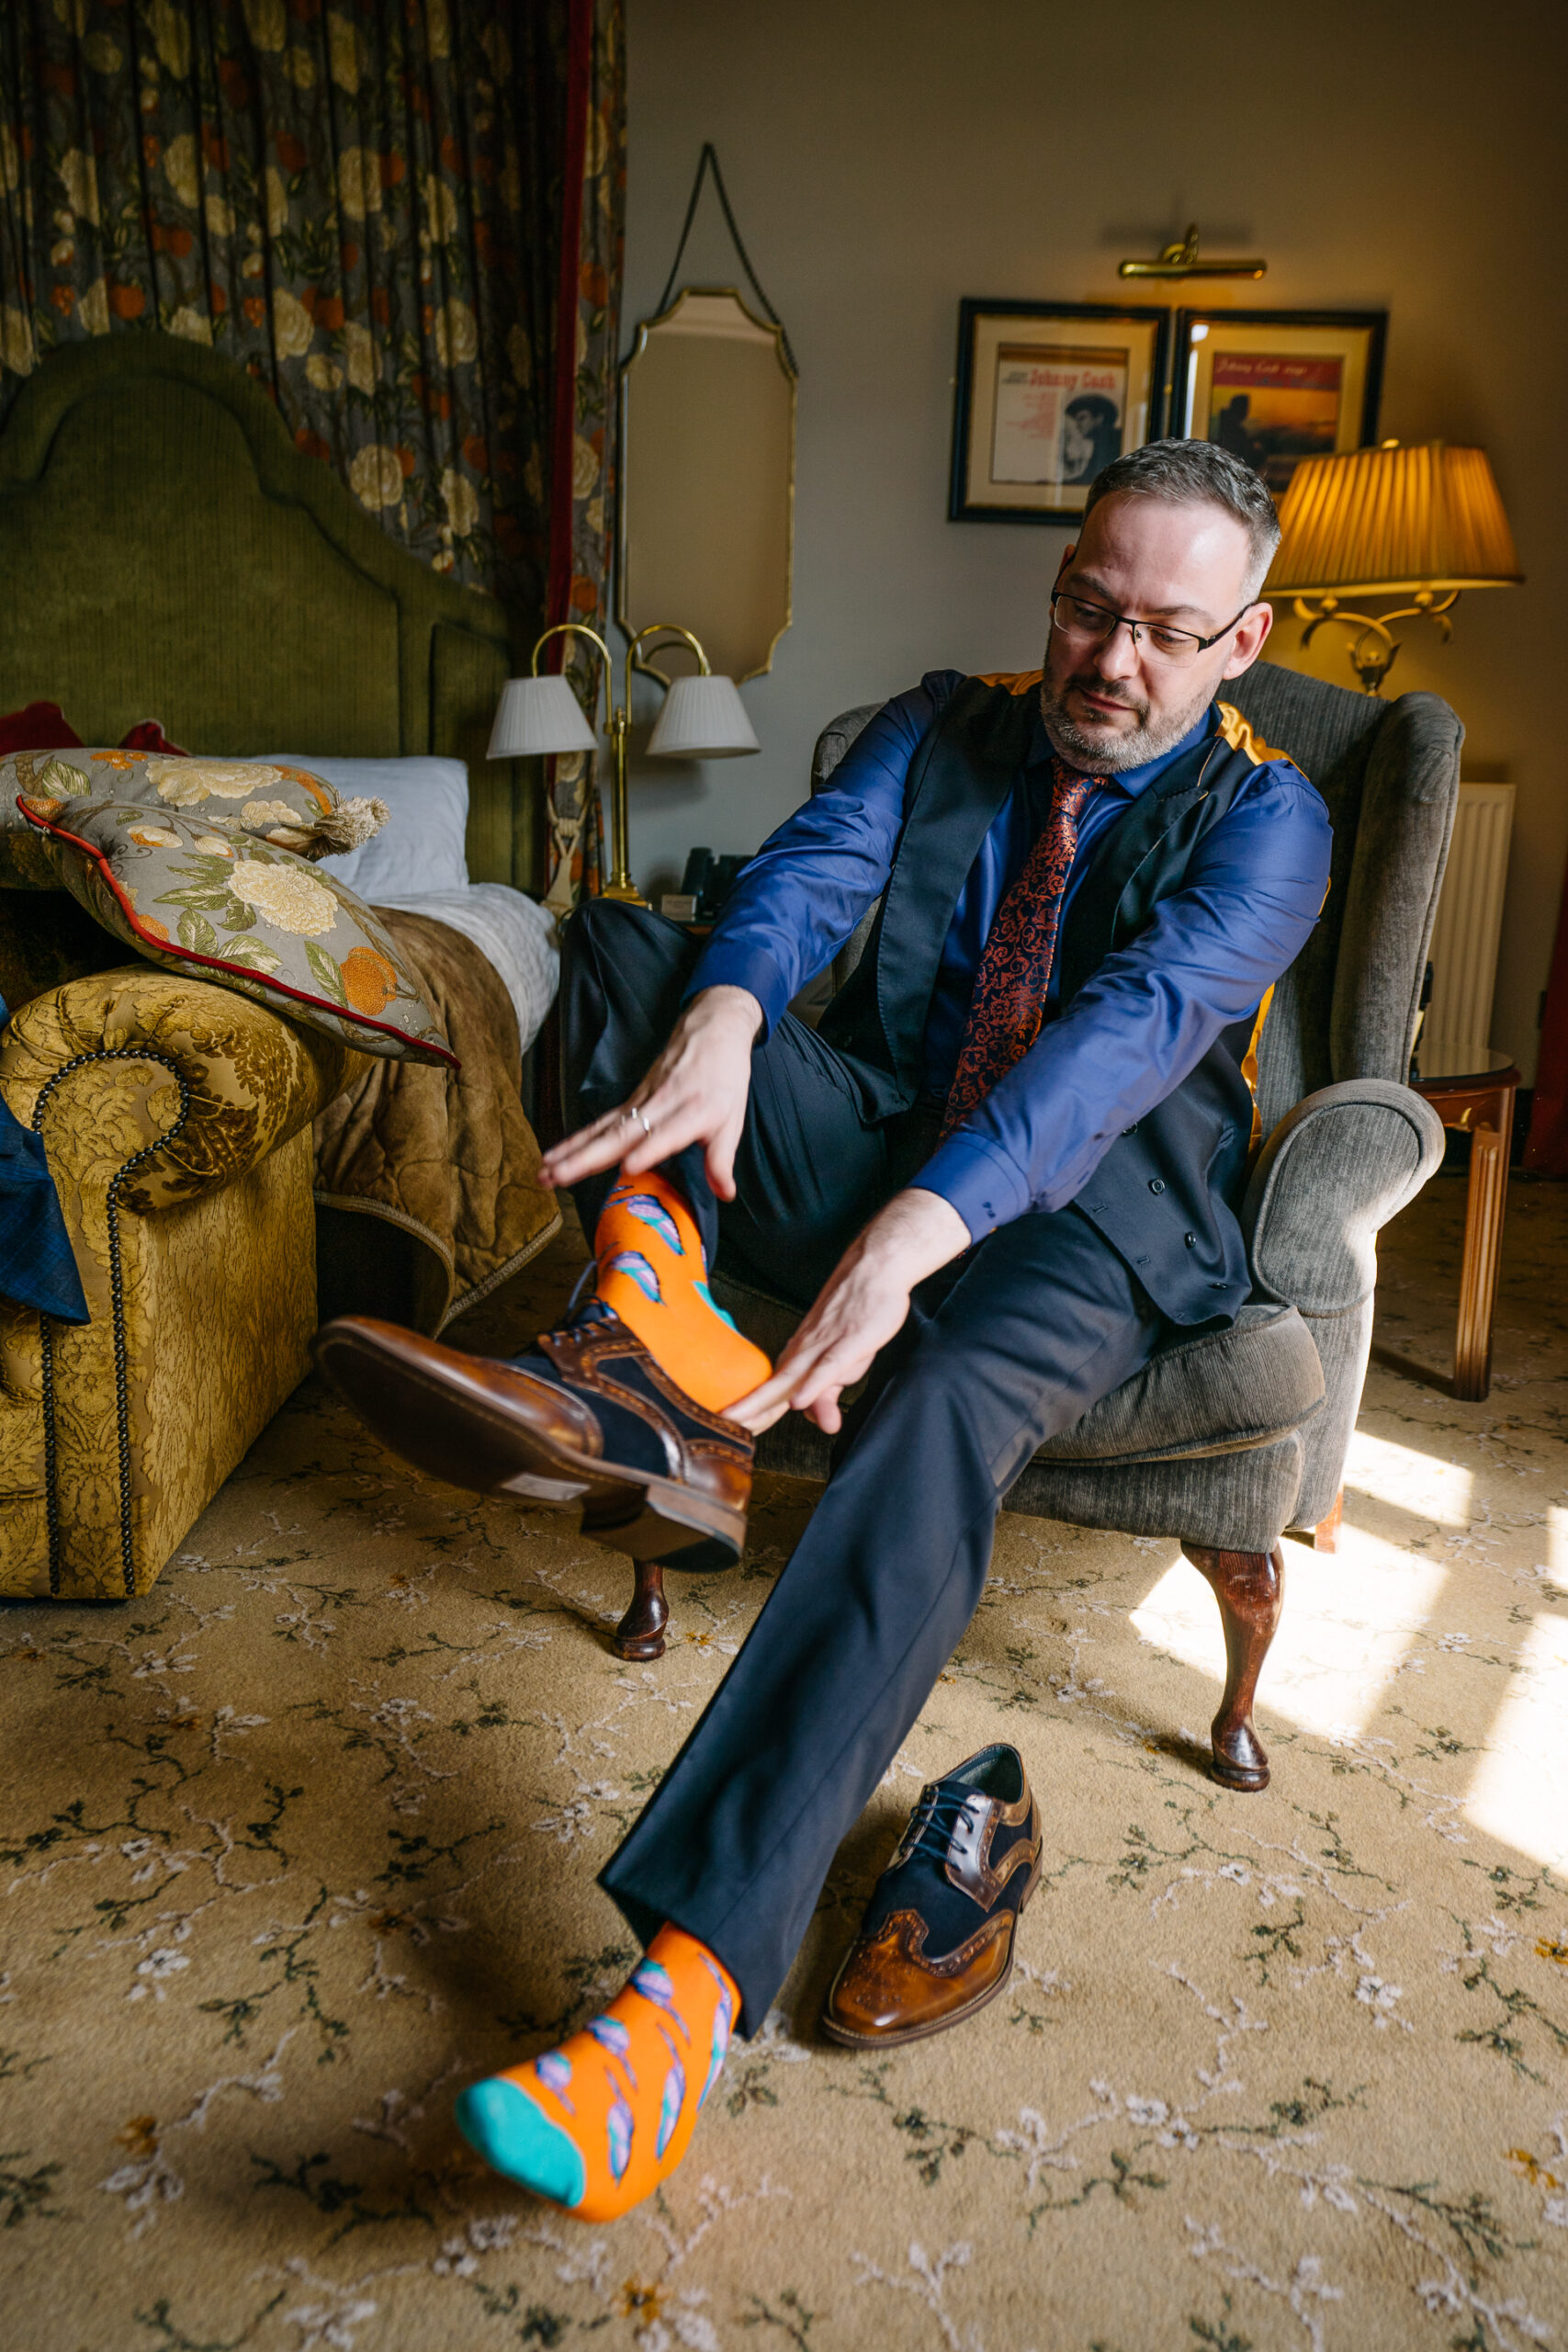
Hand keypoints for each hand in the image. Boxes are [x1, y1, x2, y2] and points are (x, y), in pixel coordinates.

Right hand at [539, 985, 763, 1202]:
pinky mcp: (631, 1100)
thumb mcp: (734, 1119)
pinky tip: (552, 1155)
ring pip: (602, 1129)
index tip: (627, 1167)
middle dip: (588, 1158)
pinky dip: (574, 1140)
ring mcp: (641, 1101)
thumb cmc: (725, 1077)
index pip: (668, 1133)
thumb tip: (725, 1195)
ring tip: (544, 1173)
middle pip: (621, 1134)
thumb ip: (723, 1159)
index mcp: (693, 1111)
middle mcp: (661, 1106)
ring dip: (571, 1152)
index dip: (649, 1150)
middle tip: (559, 1178)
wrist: (712, 1028)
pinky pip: (600, 1123)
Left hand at [727, 1188, 970, 1435]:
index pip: (769, 1392)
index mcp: (800, 1356)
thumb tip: (811, 1418)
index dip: (748, 1413)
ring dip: (763, 1402)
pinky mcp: (850, 1341)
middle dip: (744, 1411)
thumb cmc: (856, 1313)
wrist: (873, 1268)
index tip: (724, 1430)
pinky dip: (813, 1385)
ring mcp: (825, 1345)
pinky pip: (829, 1365)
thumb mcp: (842, 1362)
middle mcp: (805, 1352)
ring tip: (739, 1422)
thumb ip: (827, 1393)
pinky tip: (799, 1402)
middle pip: (770, 1388)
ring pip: (790, 1378)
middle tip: (718, 1430)